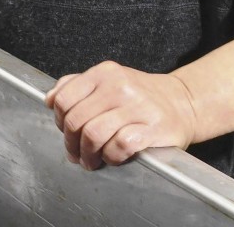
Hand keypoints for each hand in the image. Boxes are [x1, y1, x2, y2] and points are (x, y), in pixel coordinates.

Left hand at [45, 61, 197, 169]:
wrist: (184, 102)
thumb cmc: (141, 95)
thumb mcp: (108, 80)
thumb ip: (77, 86)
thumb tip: (49, 99)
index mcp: (104, 73)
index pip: (64, 98)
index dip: (59, 120)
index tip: (64, 131)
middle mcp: (119, 86)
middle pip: (76, 120)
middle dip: (71, 143)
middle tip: (75, 154)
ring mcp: (138, 106)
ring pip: (94, 134)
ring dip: (88, 154)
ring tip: (91, 161)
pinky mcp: (154, 128)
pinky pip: (119, 145)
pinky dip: (111, 156)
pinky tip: (113, 157)